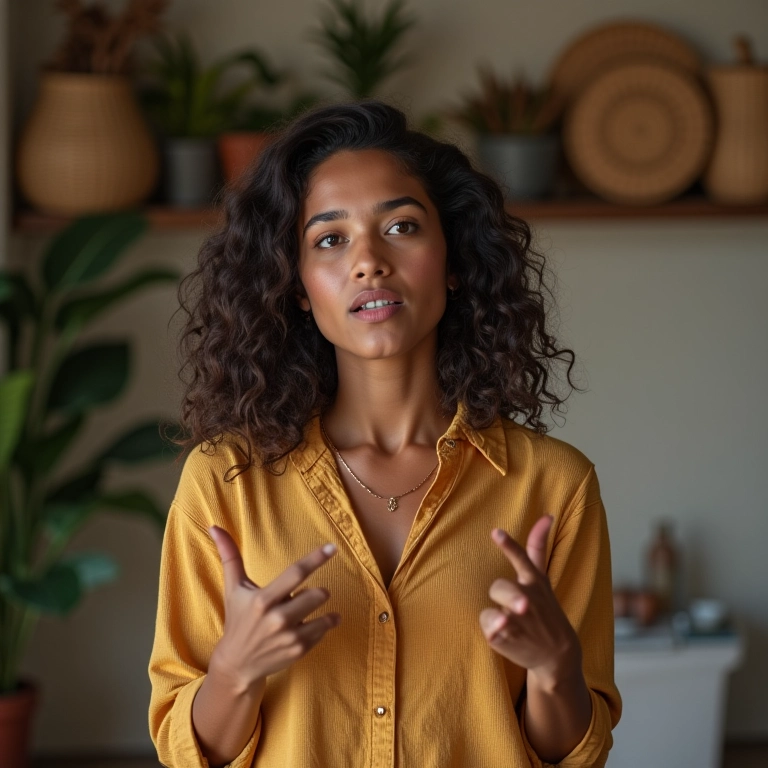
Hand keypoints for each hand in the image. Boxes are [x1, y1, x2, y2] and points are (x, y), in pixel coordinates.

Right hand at [207, 525, 340, 690]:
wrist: (237, 664)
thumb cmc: (238, 619)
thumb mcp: (234, 588)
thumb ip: (229, 555)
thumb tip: (214, 526)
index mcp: (262, 600)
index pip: (296, 573)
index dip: (316, 558)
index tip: (333, 547)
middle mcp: (277, 618)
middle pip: (317, 594)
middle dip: (316, 592)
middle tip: (301, 597)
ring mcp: (289, 637)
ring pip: (324, 613)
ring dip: (319, 609)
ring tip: (305, 611)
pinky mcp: (299, 650)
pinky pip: (324, 629)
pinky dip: (323, 624)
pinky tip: (310, 624)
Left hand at [479, 515, 580, 681]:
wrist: (558, 656)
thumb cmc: (545, 610)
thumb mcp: (543, 580)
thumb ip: (537, 549)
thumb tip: (547, 516)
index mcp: (534, 582)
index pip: (523, 559)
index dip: (509, 546)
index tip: (496, 532)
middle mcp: (528, 599)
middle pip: (499, 587)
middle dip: (504, 596)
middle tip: (521, 608)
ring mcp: (518, 621)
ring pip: (489, 610)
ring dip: (496, 618)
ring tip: (512, 625)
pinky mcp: (506, 638)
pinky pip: (486, 627)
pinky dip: (493, 632)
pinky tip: (507, 637)